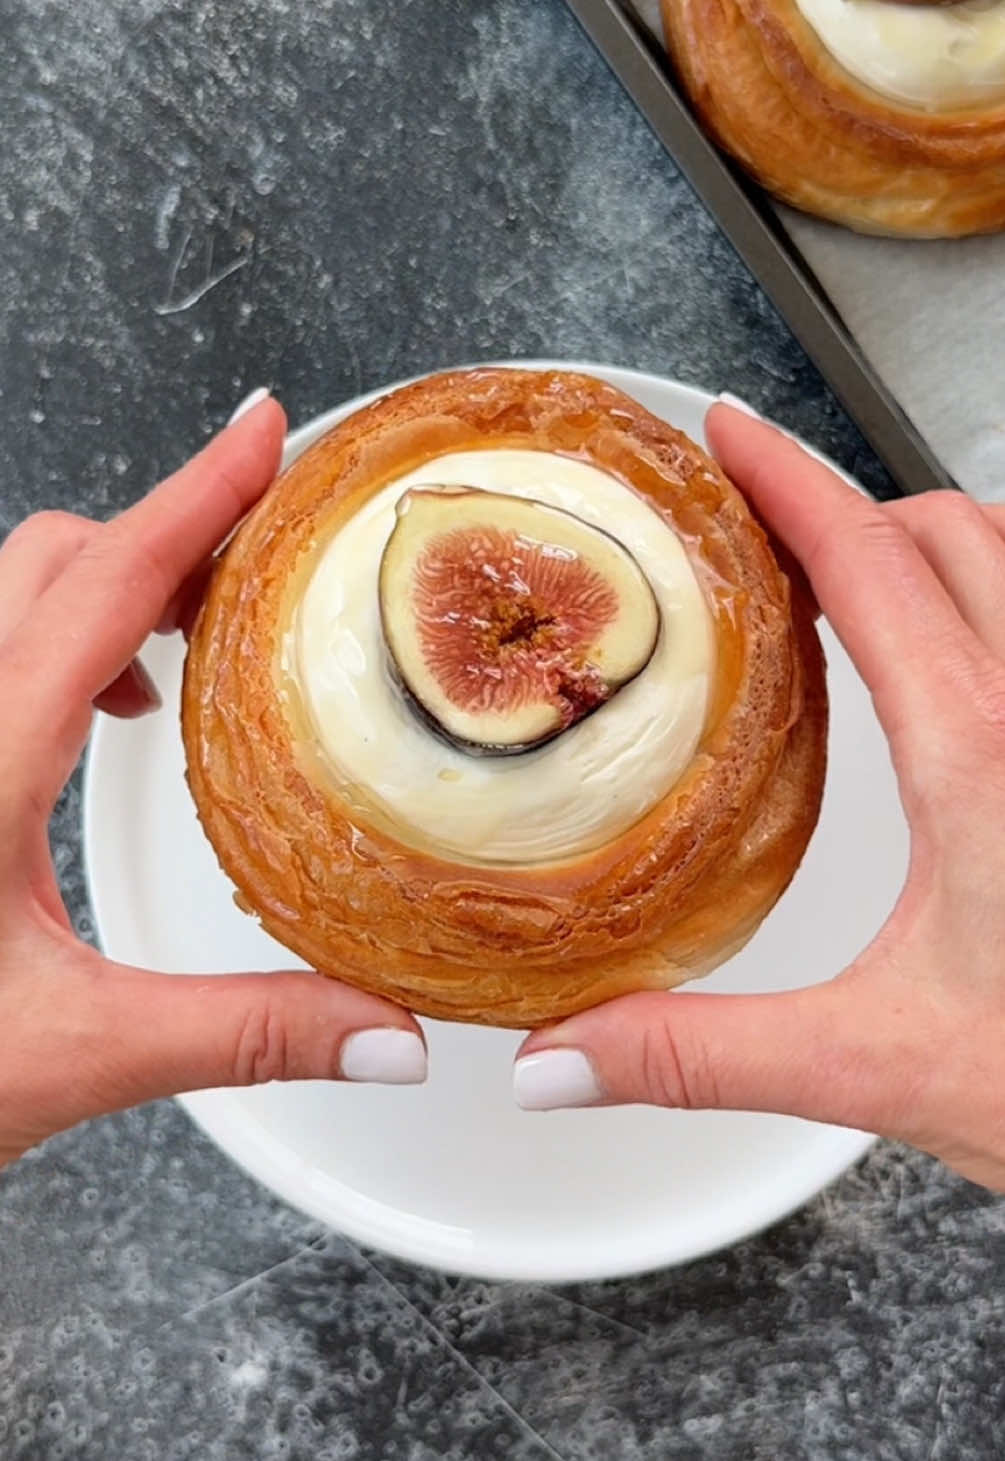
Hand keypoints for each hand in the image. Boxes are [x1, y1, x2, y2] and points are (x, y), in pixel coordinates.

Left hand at [0, 395, 425, 1168]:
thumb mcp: (78, 1051)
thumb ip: (247, 1033)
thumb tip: (389, 1035)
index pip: (101, 590)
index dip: (194, 498)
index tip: (263, 432)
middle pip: (51, 560)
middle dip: (164, 534)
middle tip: (265, 556)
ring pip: (11, 595)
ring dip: (110, 585)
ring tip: (200, 629)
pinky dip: (65, 637)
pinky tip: (109, 707)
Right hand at [514, 403, 1004, 1192]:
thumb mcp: (878, 1064)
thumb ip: (703, 1054)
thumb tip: (565, 1057)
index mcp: (981, 755)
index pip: (870, 567)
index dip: (789, 482)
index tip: (730, 433)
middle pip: (948, 532)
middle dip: (849, 509)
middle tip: (765, 531)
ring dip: (930, 546)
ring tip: (852, 581)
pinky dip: (988, 602)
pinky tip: (957, 668)